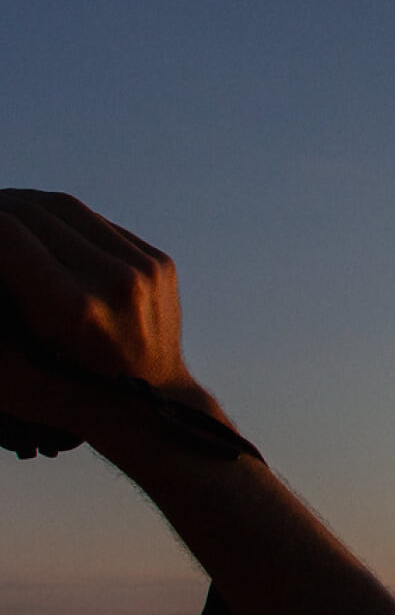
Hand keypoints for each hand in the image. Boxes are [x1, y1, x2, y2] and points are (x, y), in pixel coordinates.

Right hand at [0, 190, 200, 436]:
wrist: (153, 410)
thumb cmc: (64, 395)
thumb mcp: (7, 369)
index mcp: (74, 309)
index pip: (6, 233)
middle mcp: (116, 281)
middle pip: (35, 212)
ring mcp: (145, 269)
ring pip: (67, 208)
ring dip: (22, 204)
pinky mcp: (160, 263)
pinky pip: (98, 223)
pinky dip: (60, 219)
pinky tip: (36, 226)